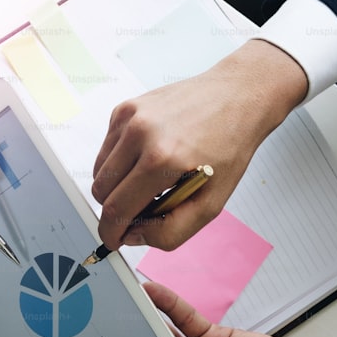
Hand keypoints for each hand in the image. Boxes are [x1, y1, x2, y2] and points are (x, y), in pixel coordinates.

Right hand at [92, 39, 307, 250]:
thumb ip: (171, 231)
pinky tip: (145, 158)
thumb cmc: (229, 147)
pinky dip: (119, 162)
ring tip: (147, 182)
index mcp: (162, 160)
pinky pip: (106, 150)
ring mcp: (129, 118)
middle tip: (141, 209)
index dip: (111, 232)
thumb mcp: (212, 202)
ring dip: (116, 185)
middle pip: (101, 192)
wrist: (237, 95)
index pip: (116, 209)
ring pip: (100, 172)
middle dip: (115, 209)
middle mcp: (140, 134)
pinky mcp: (123, 109)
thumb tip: (133, 236)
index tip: (113, 240)